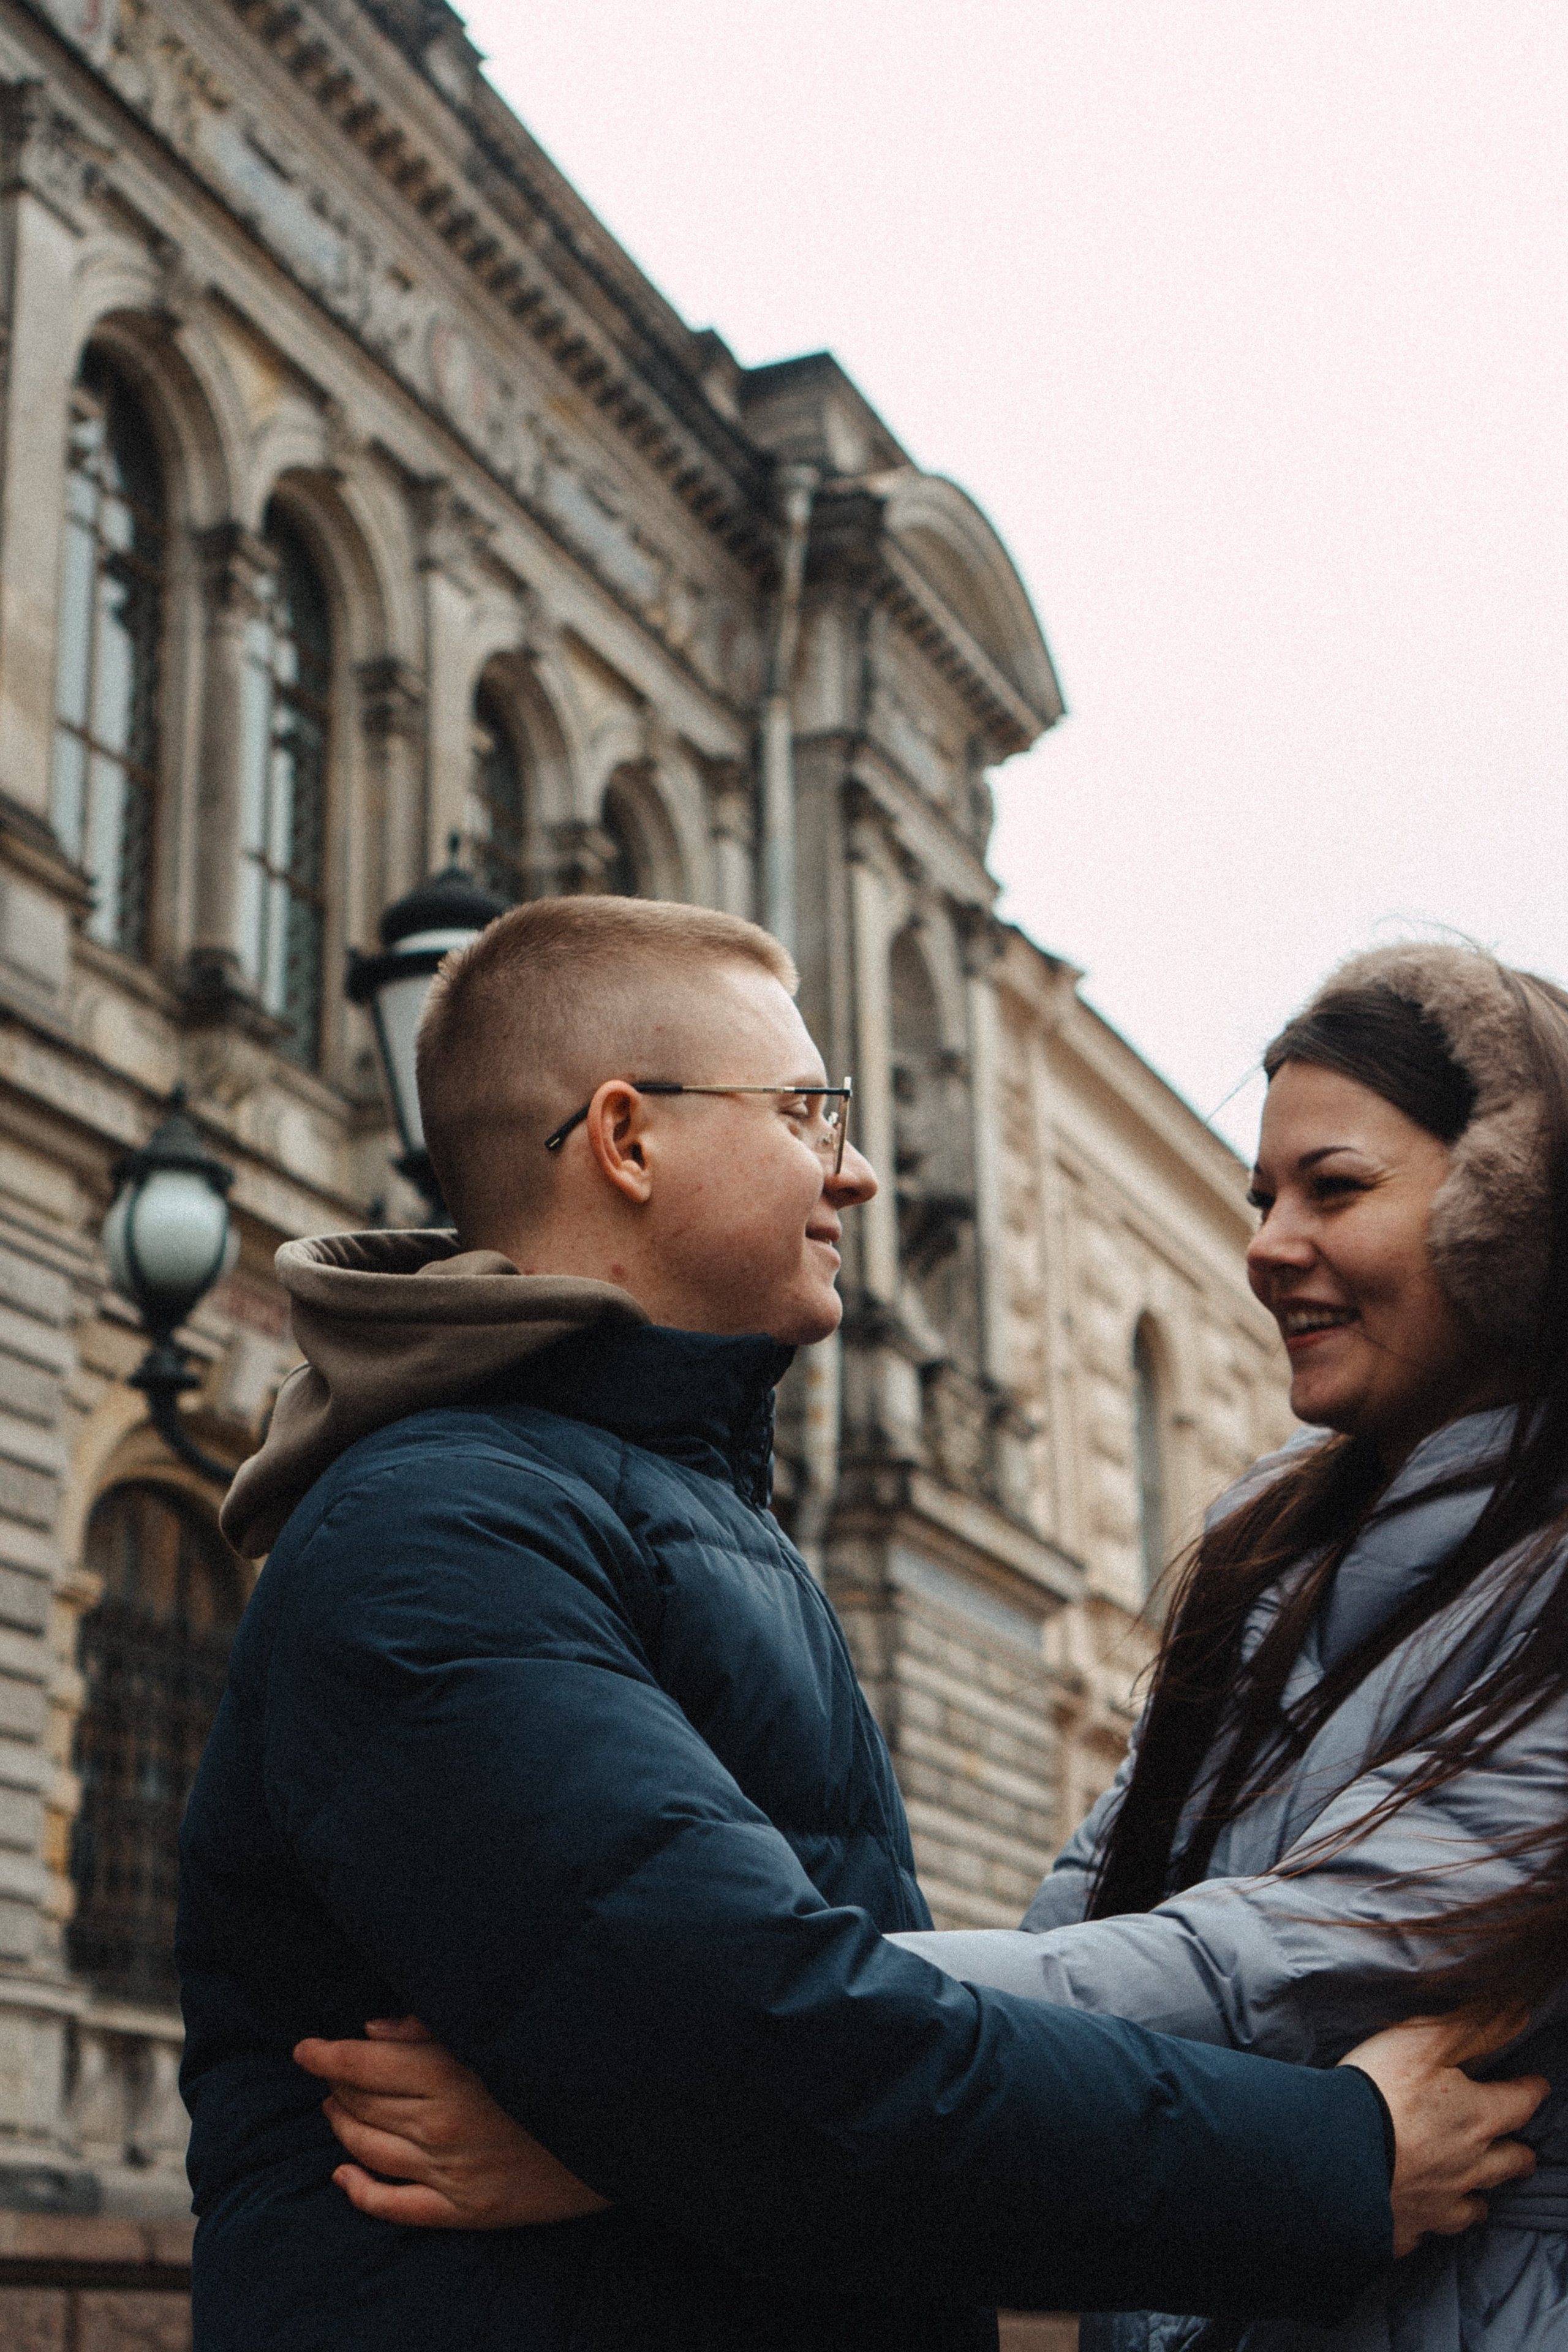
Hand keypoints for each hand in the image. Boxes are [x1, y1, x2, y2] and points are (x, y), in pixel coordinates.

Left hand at [293, 2017, 609, 2228]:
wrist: (614, 2127)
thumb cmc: (552, 2065)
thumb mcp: (495, 2034)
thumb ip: (431, 2029)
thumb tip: (372, 2029)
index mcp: (450, 2071)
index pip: (364, 2064)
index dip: (325, 2055)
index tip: (303, 2047)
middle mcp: (442, 2123)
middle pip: (363, 2105)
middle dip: (337, 2086)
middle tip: (328, 2074)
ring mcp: (451, 2172)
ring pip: (370, 2150)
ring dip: (342, 2127)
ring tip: (334, 2110)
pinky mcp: (465, 2209)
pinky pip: (395, 2207)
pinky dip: (360, 2192)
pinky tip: (342, 2175)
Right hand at [1340, 2011, 1547, 2257]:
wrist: (1333, 2154)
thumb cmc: (1381, 2089)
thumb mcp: (1426, 2040)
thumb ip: (1476, 2026)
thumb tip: (1519, 2010)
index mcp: (1477, 2119)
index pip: (1521, 2104)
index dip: (1531, 2091)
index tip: (1537, 2085)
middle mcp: (1468, 2167)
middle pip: (1510, 2164)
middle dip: (1519, 2155)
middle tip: (1523, 2151)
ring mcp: (1439, 2204)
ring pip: (1475, 2206)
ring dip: (1479, 2196)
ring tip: (1477, 2194)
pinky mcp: (1406, 2229)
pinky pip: (1426, 2233)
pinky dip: (1426, 2224)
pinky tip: (1419, 2219)